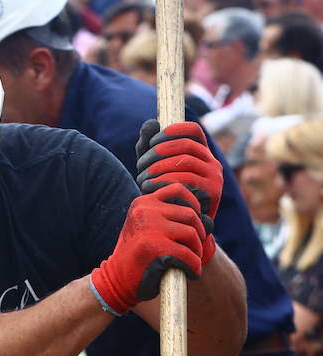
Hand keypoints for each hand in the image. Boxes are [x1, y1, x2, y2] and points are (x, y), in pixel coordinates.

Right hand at [90, 186, 205, 315]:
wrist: (116, 281)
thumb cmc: (139, 256)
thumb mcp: (147, 227)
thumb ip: (167, 216)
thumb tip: (207, 219)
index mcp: (143, 203)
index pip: (178, 190)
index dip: (195, 205)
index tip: (194, 225)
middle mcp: (145, 211)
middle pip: (190, 214)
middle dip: (199, 234)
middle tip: (195, 250)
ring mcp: (149, 228)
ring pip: (191, 234)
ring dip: (197, 251)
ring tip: (192, 262)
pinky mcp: (154, 248)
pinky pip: (187, 254)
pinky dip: (194, 266)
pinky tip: (191, 273)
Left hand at [136, 120, 222, 258]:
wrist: (180, 232)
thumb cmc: (165, 199)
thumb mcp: (153, 171)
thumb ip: (149, 148)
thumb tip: (150, 123)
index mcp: (200, 155)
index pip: (193, 131)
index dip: (173, 130)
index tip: (153, 140)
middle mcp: (211, 163)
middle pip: (186, 145)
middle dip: (158, 152)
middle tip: (140, 166)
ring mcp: (214, 177)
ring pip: (185, 161)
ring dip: (158, 168)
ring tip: (142, 180)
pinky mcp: (213, 192)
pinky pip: (187, 179)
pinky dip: (164, 181)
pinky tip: (150, 189)